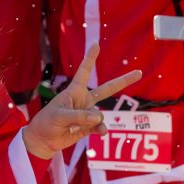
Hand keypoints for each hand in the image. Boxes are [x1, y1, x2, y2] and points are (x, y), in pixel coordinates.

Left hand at [23, 44, 141, 158]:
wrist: (44, 140)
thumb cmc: (47, 122)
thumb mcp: (59, 116)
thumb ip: (78, 116)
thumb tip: (98, 116)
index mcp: (74, 91)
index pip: (84, 72)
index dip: (90, 58)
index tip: (96, 44)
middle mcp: (83, 100)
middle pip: (106, 89)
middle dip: (123, 81)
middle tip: (139, 72)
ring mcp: (87, 114)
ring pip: (100, 114)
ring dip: (93, 121)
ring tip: (74, 126)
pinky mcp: (89, 128)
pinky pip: (100, 127)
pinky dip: (100, 130)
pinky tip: (100, 133)